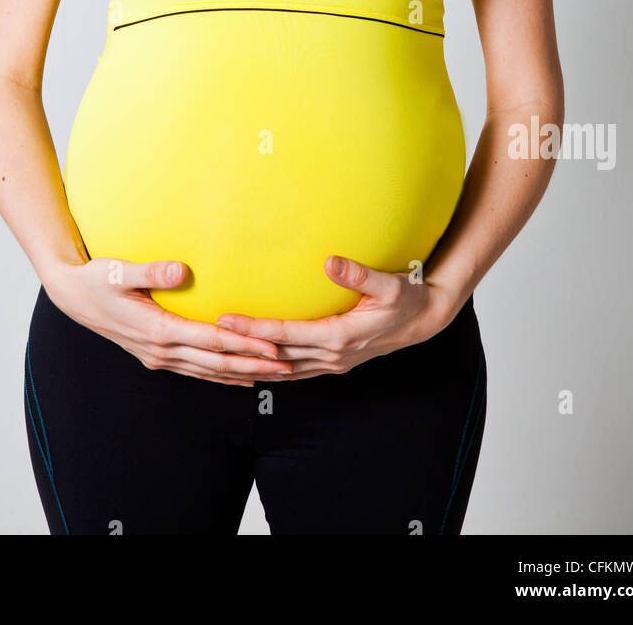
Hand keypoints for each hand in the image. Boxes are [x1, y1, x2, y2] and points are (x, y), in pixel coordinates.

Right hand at [42, 257, 293, 385]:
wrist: (73, 296)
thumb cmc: (98, 278)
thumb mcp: (119, 271)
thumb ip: (151, 271)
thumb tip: (181, 270)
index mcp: (157, 330)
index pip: (211, 340)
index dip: (243, 344)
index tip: (273, 346)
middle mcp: (160, 350)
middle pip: (216, 362)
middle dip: (254, 364)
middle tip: (289, 365)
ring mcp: (158, 357)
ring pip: (209, 371)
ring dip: (242, 373)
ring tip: (275, 374)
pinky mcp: (157, 355)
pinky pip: (196, 370)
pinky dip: (221, 375)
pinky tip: (240, 376)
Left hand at [214, 256, 464, 379]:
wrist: (425, 319)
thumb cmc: (407, 297)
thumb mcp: (389, 283)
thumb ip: (359, 274)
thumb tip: (330, 262)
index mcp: (340, 336)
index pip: (285, 334)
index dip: (254, 329)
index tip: (226, 320)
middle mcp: (332, 354)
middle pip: (276, 355)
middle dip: (242, 348)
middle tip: (207, 336)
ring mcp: (333, 362)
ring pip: (283, 370)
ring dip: (253, 364)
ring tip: (220, 356)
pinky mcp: (334, 361)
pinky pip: (295, 371)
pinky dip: (272, 370)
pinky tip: (254, 365)